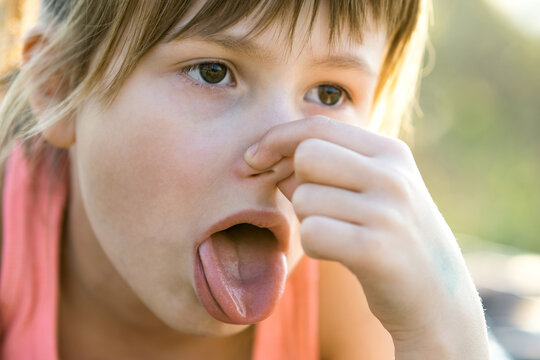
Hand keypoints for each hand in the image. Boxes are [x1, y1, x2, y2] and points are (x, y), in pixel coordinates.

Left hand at [244, 116, 488, 358]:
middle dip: (298, 183)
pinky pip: (313, 234)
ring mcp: (388, 212)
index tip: (253, 157)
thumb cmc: (391, 236)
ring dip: (308, 220)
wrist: (438, 297)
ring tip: (338, 233)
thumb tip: (272, 155)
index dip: (277, 137)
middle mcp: (393, 176)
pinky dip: (315, 246)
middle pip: (307, 155)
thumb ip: (328, 167)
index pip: (318, 126)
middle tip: (317, 208)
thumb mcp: (372, 189)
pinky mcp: (377, 251)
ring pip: (305, 199)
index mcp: (390, 152)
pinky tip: (339, 253)